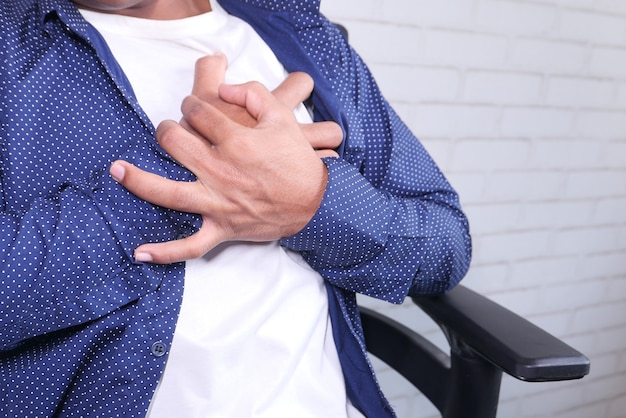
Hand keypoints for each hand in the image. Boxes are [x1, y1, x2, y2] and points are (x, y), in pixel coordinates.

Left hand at [110, 55, 342, 263]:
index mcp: (237, 142)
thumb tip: (225, 86)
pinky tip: (141, 253)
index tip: (193, 105)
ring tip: (116, 170)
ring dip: (139, 181)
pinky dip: (165, 252)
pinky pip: (190, 246)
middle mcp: (221, 171)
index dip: (192, 103)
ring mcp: (219, 203)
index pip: (199, 113)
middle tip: (170, 129)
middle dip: (167, 129)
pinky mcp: (223, 228)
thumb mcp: (283, 118)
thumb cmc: (298, 162)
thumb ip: (253, 93)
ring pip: (169, 194)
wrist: (318, 204)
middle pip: (176, 143)